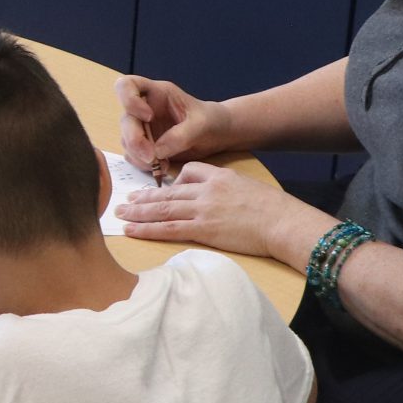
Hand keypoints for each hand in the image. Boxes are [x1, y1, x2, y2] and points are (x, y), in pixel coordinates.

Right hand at [116, 76, 230, 177]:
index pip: (127, 85)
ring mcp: (143, 128)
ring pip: (126, 141)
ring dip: (139, 156)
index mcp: (157, 93)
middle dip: (135, 140)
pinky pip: (133, 156)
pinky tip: (161, 167)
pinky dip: (143, 164)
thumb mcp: (202, 124)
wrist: (218, 135)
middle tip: (151, 157)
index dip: (129, 100)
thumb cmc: (211, 120)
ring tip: (161, 164)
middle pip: (125, 120)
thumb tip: (157, 151)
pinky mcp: (145, 146)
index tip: (148, 116)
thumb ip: (181, 135)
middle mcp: (144, 108)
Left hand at [117, 161, 327, 262]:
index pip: (189, 172)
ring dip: (137, 211)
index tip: (159, 189)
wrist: (283, 222)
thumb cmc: (273, 209)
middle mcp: (206, 191)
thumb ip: (228, 187)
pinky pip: (167, 229)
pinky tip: (130, 229)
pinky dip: (145, 229)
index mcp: (219, 177)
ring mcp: (202, 210)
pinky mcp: (203, 230)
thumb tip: (214, 198)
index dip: (172, 182)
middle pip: (167, 192)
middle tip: (125, 198)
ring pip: (162, 209)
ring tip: (119, 212)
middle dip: (143, 196)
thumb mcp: (248, 186)